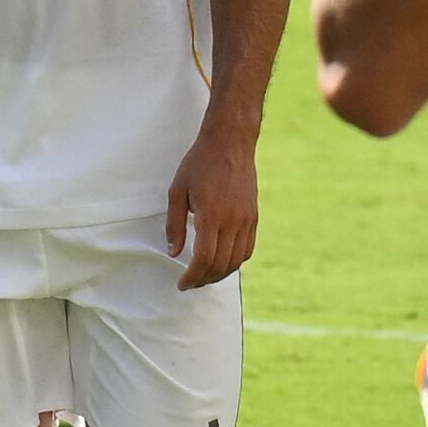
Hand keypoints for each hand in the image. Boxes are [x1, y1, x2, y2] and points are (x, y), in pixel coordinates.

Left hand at [163, 116, 259, 287]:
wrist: (230, 142)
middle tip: (190, 283)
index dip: (192, 277)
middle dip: (203, 280)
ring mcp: (246, 220)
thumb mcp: (177, 191)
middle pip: (221, 265)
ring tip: (204, 277)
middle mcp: (233, 221)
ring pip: (236, 260)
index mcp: (211, 216)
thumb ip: (174, 225)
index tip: (182, 284)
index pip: (204, 259)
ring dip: (220, 274)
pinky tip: (222, 262)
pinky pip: (247, 249)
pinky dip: (235, 262)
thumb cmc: (199, 164)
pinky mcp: (253, 216)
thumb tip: (174, 253)